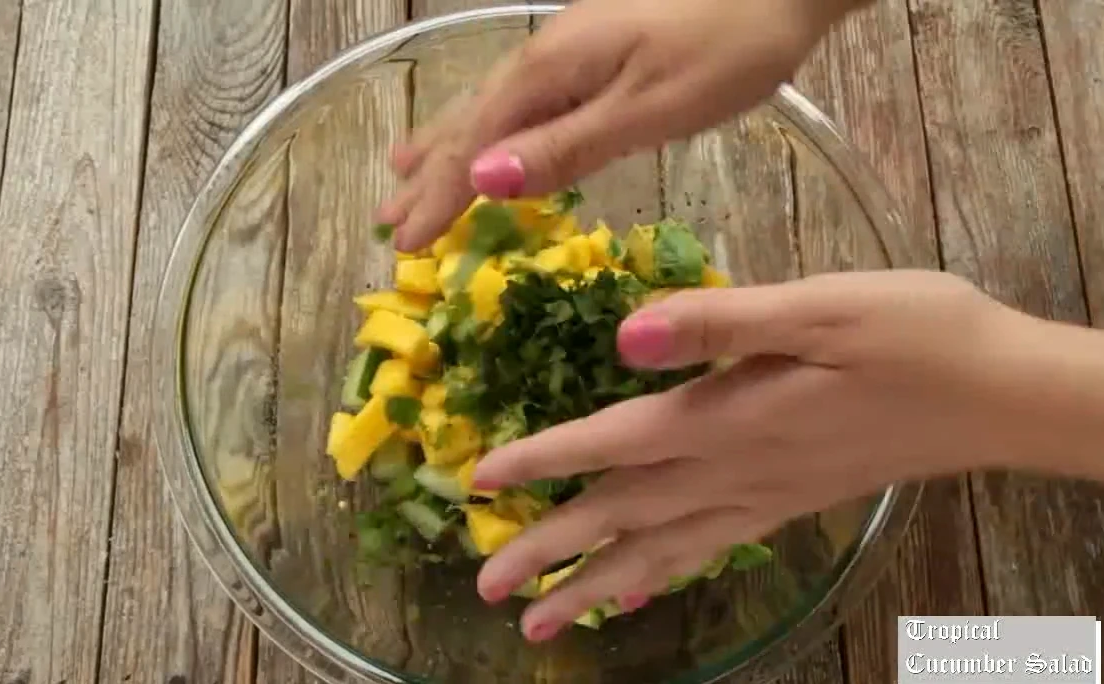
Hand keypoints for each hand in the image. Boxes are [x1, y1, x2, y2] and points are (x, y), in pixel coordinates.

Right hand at [379, 0, 868, 251]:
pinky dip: (483, 126)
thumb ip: (566, 146)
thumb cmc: (726, 48)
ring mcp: (565, 49)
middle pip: (469, 124)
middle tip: (388, 224)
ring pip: (487, 107)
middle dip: (429, 179)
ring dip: (444, 148)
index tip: (405, 245)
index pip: (474, 147)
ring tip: (404, 175)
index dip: (439, 199)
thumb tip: (482, 180)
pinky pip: (516, 99)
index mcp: (548, 72)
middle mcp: (543, 57)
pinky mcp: (590, 51)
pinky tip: (486, 132)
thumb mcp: (648, 109)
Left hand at [468, 270, 1065, 642]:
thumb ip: (716, 321)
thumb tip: (625, 335)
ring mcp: (761, 495)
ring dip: (594, 586)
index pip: (610, 442)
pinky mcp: (789, 502)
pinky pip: (709, 552)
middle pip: (621, 517)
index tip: (478, 484)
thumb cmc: (914, 335)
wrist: (999, 394)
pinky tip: (641, 593)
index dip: (540, 461)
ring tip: (541, 624)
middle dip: (549, 553)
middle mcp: (732, 468)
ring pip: (659, 551)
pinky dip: (665, 576)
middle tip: (487, 591)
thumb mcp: (819, 307)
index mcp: (726, 417)